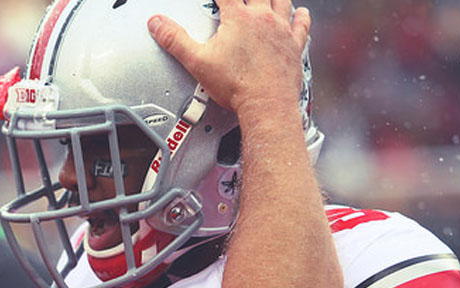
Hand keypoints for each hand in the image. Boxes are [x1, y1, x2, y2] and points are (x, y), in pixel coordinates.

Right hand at [147, 0, 309, 113]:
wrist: (267, 104)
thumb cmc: (237, 86)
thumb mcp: (197, 61)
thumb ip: (174, 39)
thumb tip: (157, 23)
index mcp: (239, 18)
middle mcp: (263, 19)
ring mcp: (281, 31)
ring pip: (281, 0)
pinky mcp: (294, 46)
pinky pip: (301, 24)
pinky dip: (301, 16)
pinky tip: (301, 12)